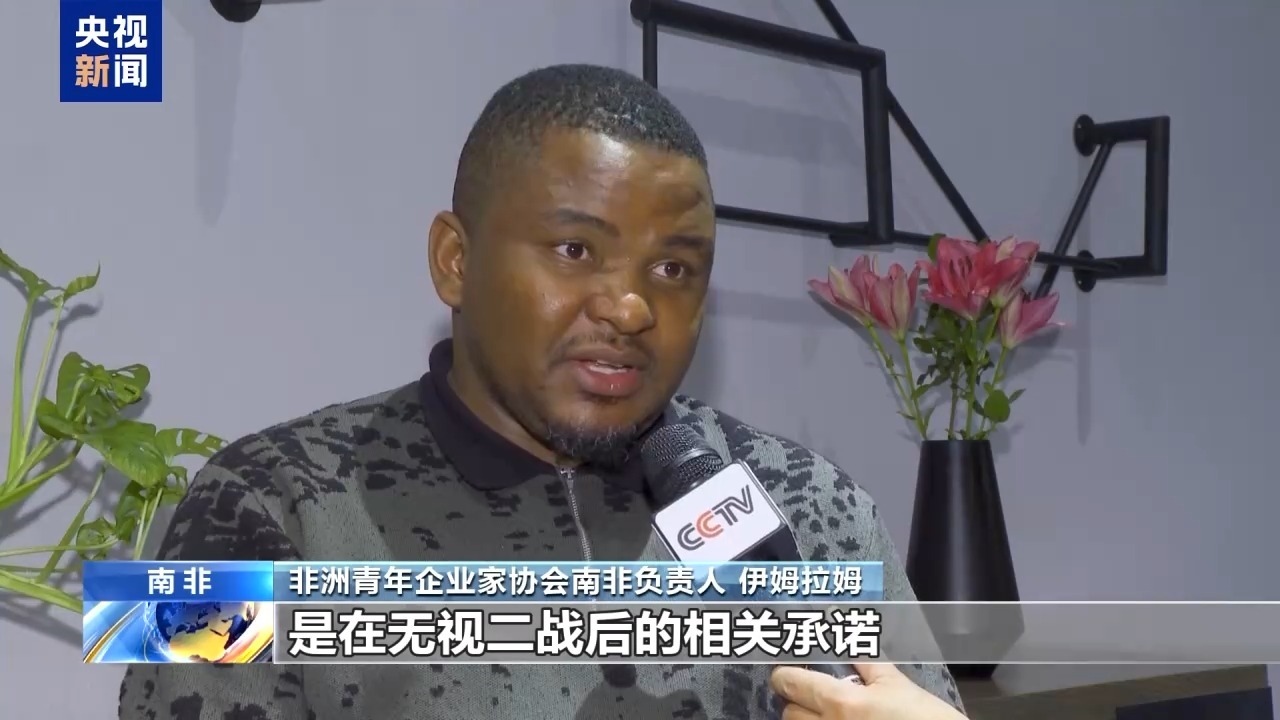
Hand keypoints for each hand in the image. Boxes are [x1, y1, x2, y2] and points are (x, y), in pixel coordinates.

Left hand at [769, 662, 964, 719]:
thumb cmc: (922, 716)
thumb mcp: (896, 683)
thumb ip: (866, 662)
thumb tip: (846, 643)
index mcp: (841, 703)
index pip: (790, 683)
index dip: (784, 675)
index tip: (787, 672)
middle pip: (789, 713)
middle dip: (797, 702)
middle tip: (812, 696)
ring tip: (826, 714)